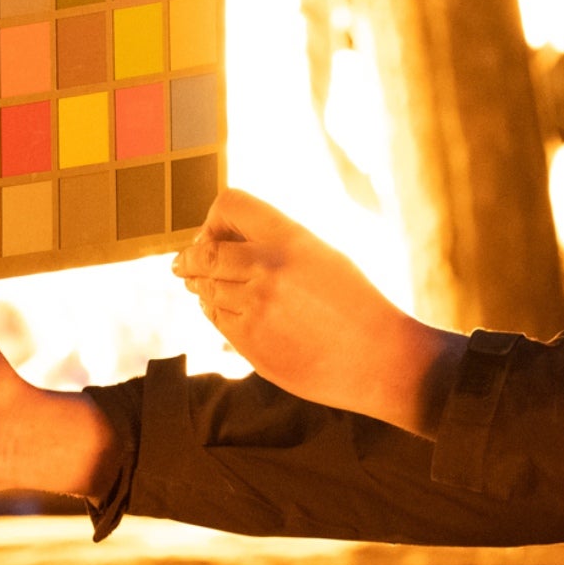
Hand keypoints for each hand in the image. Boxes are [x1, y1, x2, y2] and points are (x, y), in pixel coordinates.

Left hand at [173, 188, 464, 433]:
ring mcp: (256, 306)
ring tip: (209, 288)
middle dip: (191, 259)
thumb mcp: (324, 257)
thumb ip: (277, 245)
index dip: (215, 220)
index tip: (215, 237)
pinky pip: (216, 319)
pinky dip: (216, 312)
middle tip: (185, 264)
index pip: (229, 205)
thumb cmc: (356, 305)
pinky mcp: (250, 342)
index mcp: (292, 238)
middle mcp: (269, 267)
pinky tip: (231, 312)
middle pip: (205, 253)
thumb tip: (221, 244)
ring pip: (206, 289)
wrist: (379, 359)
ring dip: (204, 287)